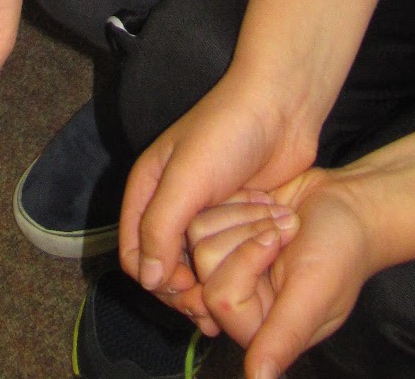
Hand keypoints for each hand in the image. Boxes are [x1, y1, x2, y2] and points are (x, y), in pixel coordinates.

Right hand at [119, 70, 318, 297]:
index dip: (154, 277)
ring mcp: (203, 212)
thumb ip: (161, 227)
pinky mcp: (232, 217)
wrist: (281, 107)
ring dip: (206, 287)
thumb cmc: (228, 133)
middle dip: (181, 290)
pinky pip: (222, 257)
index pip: (133, 252)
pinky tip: (243, 286)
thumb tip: (147, 280)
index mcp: (147, 189)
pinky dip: (228, 274)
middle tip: (209, 306)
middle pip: (162, 266)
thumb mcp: (187, 178)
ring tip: (226, 304)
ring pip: (193, 267)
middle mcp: (170, 203)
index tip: (186, 287)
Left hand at [190, 172, 373, 378]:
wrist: (351, 206)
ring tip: (280, 216)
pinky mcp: (227, 230)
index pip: (219, 297)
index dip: (246, 260)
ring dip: (246, 214)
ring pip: (200, 233)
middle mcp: (238, 296)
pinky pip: (205, 210)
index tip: (279, 240)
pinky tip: (268, 203)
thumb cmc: (342, 252)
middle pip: (204, 262)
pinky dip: (239, 199)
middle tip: (286, 228)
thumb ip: (283, 337)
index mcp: (257, 325)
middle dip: (248, 233)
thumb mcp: (314, 295)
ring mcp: (228, 261)